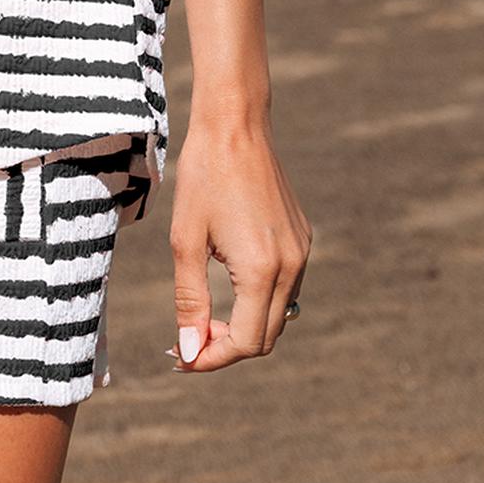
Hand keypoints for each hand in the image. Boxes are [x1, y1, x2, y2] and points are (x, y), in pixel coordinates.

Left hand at [166, 113, 311, 371]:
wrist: (235, 124)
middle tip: (187, 342)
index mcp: (262, 269)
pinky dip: (259, 299)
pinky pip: (286, 286)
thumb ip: (190, 301)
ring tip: (205, 318)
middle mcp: (292, 265)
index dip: (212, 358)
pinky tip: (228, 284)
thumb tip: (189, 350)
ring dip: (245, 325)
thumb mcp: (186, 240)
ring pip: (279, 314)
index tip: (181, 357)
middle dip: (227, 347)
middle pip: (266, 336)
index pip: (246, 342)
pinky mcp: (302, 237)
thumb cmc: (203, 176)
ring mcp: (302, 251)